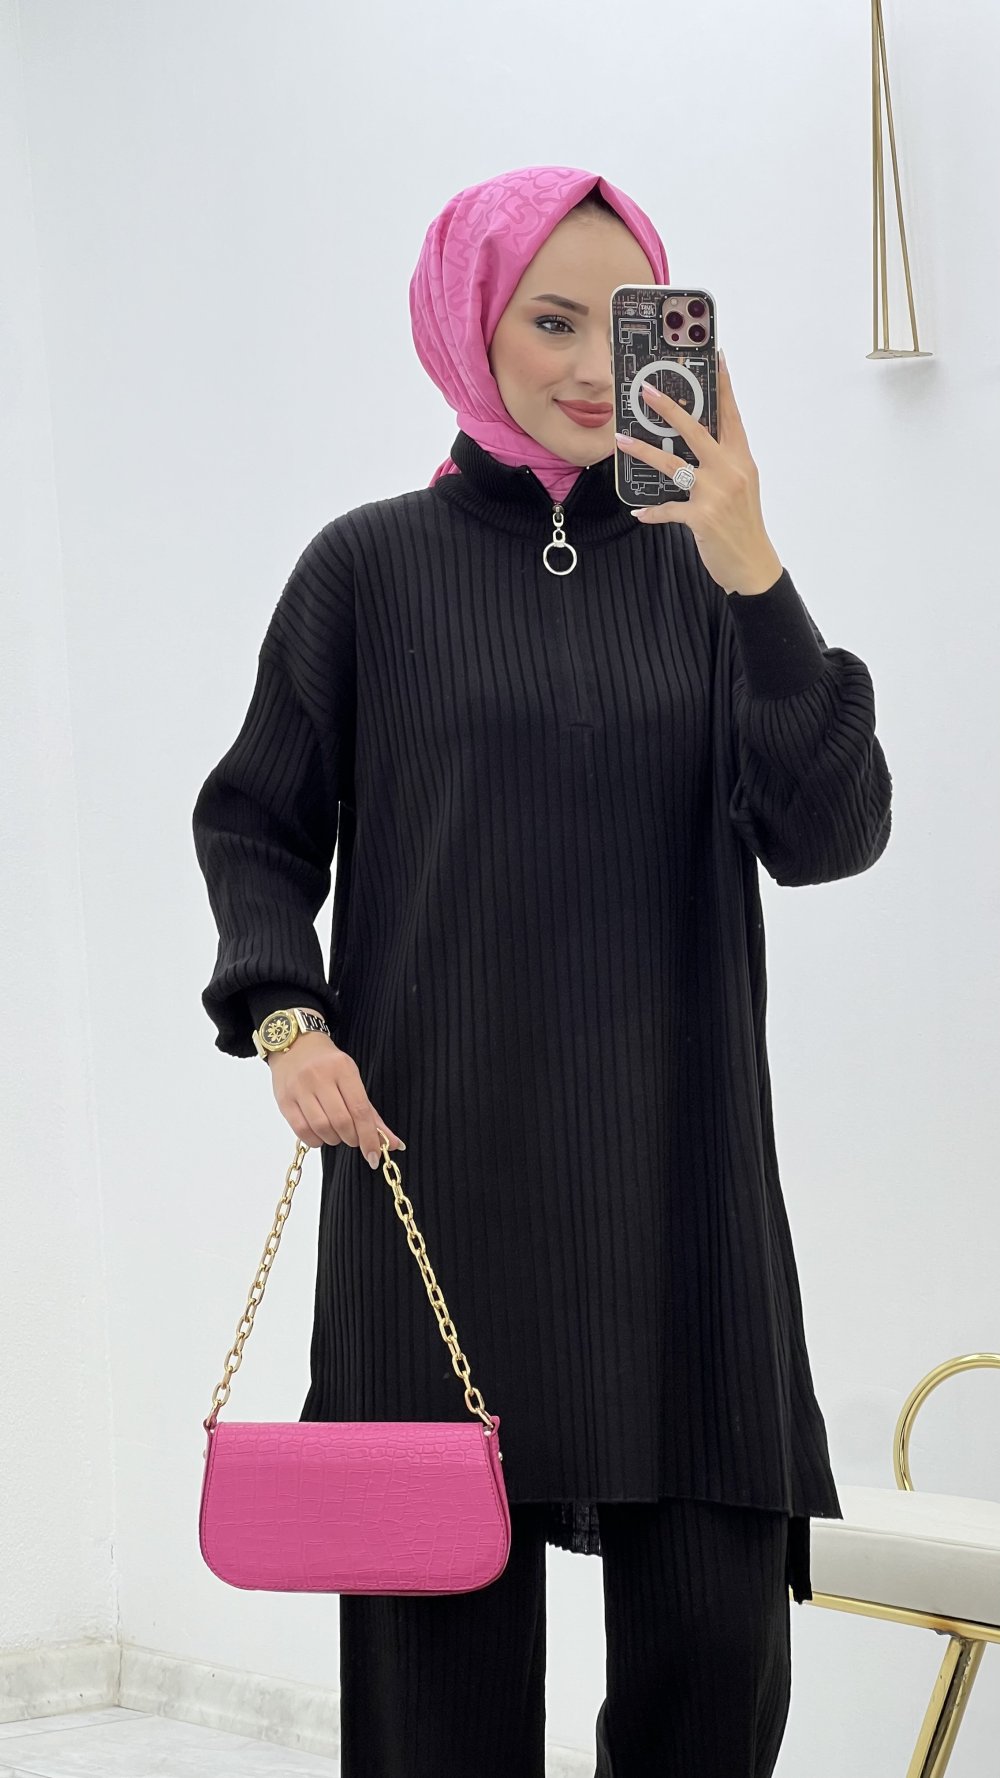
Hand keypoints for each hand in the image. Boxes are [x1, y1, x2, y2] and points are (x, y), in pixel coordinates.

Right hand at [268, 1034, 405, 1169]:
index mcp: (342, 1069)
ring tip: (336, 1134)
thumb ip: (371, 1113)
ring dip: (333, 1139)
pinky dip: (315, 1140)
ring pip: (321, 1127)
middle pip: (341, 1121)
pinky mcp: (284, 1099)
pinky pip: (301, 1129)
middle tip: (353, 1139)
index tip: (374, 1155)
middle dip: (352, 1138)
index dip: (369, 1137)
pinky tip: (320, 1135)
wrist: (295, 1045)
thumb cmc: (328, 1065)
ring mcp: (299, 1088)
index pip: (360, 1110)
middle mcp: (319, 1076)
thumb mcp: (352, 1079)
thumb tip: (394, 1143)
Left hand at [615, 353, 783, 595]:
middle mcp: (730, 471)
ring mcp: (716, 493)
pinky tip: (639, 512)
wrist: (754, 564)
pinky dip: (652, 511)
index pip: (730, 415)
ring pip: (673, 465)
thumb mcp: (741, 485)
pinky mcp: (702, 517)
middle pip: (696, 431)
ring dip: (644, 452)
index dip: (722, 385)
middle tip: (647, 391)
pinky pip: (668, 509)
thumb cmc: (744, 523)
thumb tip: (699, 441)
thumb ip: (723, 462)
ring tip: (621, 441)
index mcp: (741, 459)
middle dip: (669, 409)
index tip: (714, 357)